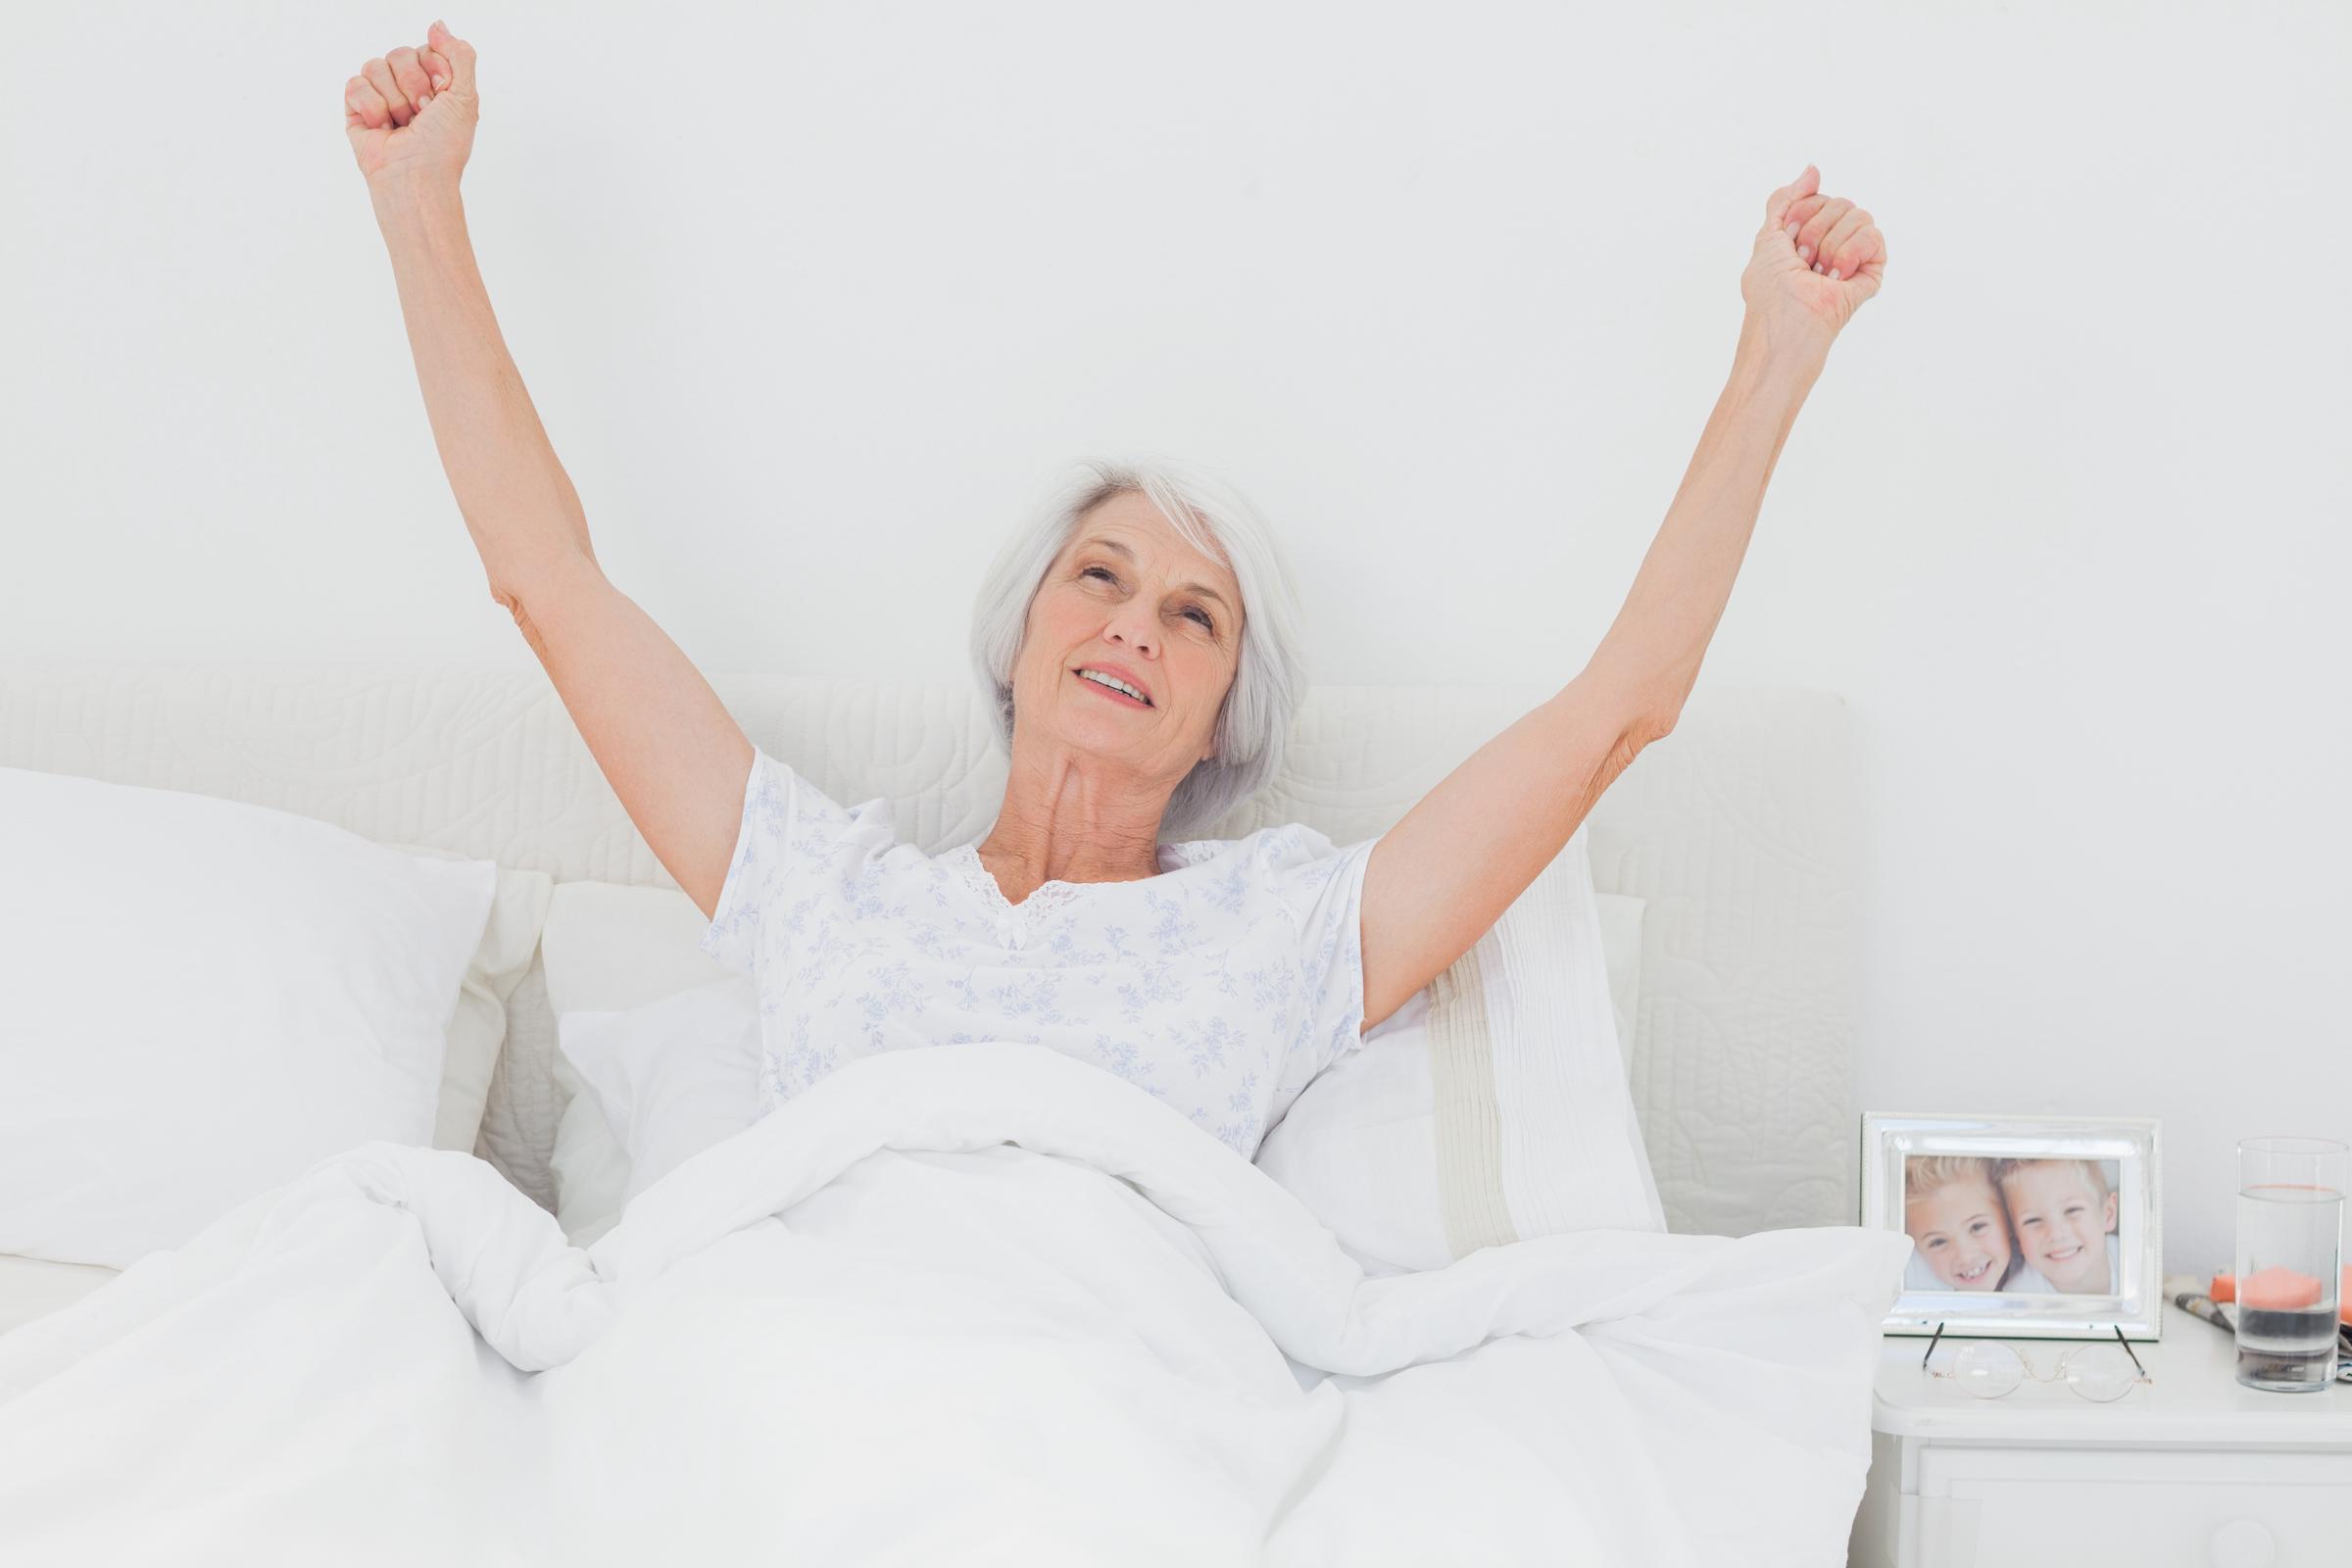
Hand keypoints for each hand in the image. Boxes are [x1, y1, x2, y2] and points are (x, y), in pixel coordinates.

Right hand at [344, 20, 478, 189]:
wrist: (416, 177)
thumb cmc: (443, 147)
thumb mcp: (466, 98)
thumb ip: (459, 55)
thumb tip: (438, 25)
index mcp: (436, 82)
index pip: (428, 48)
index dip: (436, 71)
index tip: (442, 96)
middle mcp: (408, 85)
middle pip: (400, 53)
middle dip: (414, 87)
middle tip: (422, 115)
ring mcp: (381, 94)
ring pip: (376, 65)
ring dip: (394, 101)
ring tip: (402, 125)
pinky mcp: (356, 106)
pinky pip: (355, 83)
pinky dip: (372, 108)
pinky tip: (382, 129)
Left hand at [1739, 165, 1887, 361]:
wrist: (1787, 323)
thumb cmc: (1770, 292)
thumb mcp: (1766, 237)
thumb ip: (1785, 199)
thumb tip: (1813, 169)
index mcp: (1809, 234)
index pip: (1817, 197)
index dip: (1799, 216)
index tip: (1788, 245)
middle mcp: (1834, 241)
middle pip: (1839, 202)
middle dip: (1813, 232)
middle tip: (1804, 264)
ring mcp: (1855, 255)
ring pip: (1859, 214)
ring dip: (1830, 245)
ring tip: (1821, 275)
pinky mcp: (1873, 269)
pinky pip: (1874, 234)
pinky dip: (1850, 253)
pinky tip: (1837, 277)